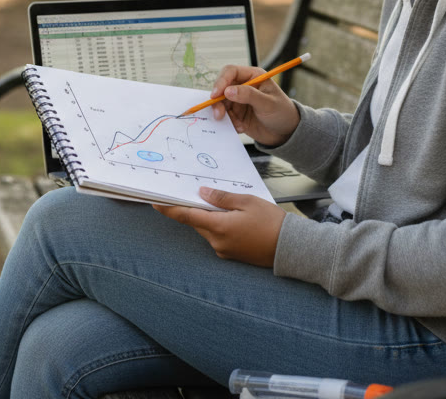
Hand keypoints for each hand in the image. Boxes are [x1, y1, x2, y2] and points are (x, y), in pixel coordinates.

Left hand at [154, 188, 284, 266]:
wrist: (290, 247)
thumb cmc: (272, 222)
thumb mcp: (247, 202)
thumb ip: (222, 197)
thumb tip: (202, 193)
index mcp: (219, 227)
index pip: (186, 216)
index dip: (169, 208)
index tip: (155, 201)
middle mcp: (217, 241)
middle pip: (196, 222)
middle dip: (193, 208)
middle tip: (193, 193)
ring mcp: (223, 250)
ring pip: (206, 229)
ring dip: (208, 217)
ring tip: (222, 204)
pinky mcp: (231, 254)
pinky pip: (217, 237)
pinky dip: (218, 226)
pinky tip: (230, 218)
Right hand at [208, 64, 299, 146]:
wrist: (285, 133)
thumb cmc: (282, 113)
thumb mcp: (268, 103)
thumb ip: (248, 95)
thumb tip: (228, 91)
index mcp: (252, 76)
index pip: (230, 72)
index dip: (221, 81)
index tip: (215, 95)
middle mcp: (243, 86)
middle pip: (221, 88)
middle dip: (218, 102)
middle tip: (219, 115)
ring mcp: (238, 100)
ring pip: (221, 104)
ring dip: (224, 115)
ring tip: (237, 125)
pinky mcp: (236, 114)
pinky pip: (225, 116)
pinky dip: (230, 123)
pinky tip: (241, 128)